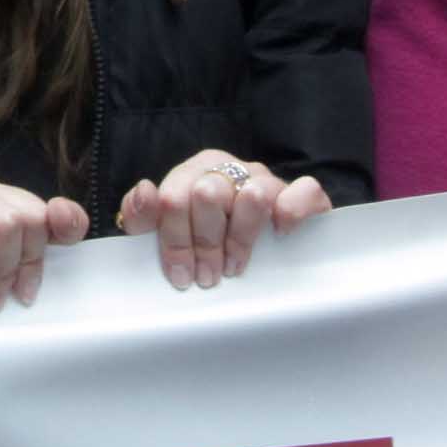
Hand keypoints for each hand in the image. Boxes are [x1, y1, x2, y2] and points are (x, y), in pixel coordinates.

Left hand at [117, 152, 331, 290]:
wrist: (262, 238)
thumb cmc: (204, 235)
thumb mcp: (165, 228)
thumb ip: (141, 214)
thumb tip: (145, 192)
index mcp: (193, 172)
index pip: (173, 198)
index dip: (175, 241)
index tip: (181, 275)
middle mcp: (228, 170)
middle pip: (208, 195)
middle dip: (205, 244)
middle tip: (208, 277)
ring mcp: (266, 179)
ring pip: (252, 194)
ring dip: (241, 238)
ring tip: (235, 267)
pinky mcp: (301, 194)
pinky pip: (304, 191)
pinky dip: (292, 212)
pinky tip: (280, 235)